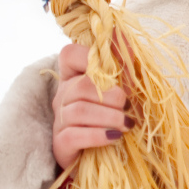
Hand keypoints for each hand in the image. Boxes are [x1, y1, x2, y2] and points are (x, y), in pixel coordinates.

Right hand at [50, 44, 129, 170]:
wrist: (110, 157)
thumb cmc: (118, 117)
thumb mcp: (126, 90)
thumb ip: (124, 65)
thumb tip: (120, 31)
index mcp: (76, 77)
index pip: (70, 54)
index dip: (90, 56)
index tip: (115, 70)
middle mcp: (63, 96)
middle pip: (82, 86)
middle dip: (113, 97)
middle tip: (129, 107)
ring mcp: (59, 120)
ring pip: (79, 110)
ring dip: (110, 117)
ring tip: (127, 124)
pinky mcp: (60, 144)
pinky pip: (73, 135)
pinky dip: (98, 135)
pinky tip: (114, 137)